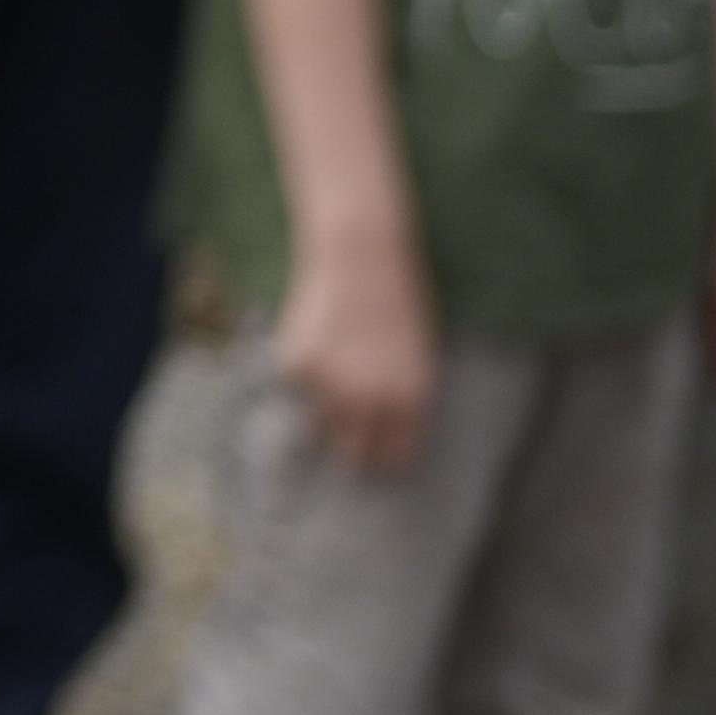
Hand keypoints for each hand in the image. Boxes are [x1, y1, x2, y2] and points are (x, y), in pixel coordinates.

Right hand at [274, 227, 434, 475]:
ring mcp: (331, 385)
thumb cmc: (400, 299)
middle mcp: (371, 402)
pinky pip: (296, 383)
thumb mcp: (419, 356)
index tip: (377, 455)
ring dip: (322, 414)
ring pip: (317, 426)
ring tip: (328, 389)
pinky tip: (313, 340)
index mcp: (410, 401)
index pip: (396, 456)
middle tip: (346, 443)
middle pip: (353, 455)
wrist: (362, 256)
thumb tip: (383, 428)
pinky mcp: (297, 364)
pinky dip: (301, 371)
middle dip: (351, 453)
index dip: (387, 459)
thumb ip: (404, 397)